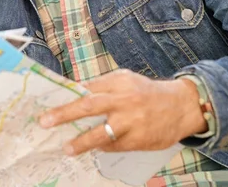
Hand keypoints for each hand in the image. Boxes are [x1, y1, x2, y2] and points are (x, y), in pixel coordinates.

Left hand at [38, 69, 207, 155]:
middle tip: (45, 122)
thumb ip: (102, 86)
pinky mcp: (139, 139)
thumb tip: (74, 94)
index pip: (87, 88)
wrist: (182, 106)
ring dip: (81, 142)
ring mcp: (132, 121)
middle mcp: (124, 99)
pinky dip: (102, 147)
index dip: (66, 96)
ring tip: (67, 148)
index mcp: (118, 81)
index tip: (47, 103)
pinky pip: (114, 146)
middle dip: (64, 114)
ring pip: (101, 133)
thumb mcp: (126, 80)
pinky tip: (94, 148)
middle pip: (89, 106)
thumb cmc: (146, 92)